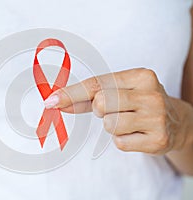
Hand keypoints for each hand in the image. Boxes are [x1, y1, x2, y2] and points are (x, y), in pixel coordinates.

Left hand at [44, 68, 186, 154]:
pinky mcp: (157, 140)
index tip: (51, 102)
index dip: (71, 93)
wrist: (176, 122)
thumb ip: (86, 97)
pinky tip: (136, 134)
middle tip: (114, 109)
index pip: (97, 84)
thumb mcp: (119, 92)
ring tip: (128, 121)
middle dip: (99, 109)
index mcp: (141, 76)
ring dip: (111, 126)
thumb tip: (55, 102)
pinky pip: (120, 143)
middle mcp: (151, 94)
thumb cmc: (138, 103)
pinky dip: (122, 140)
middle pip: (101, 102)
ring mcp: (157, 118)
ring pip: (109, 124)